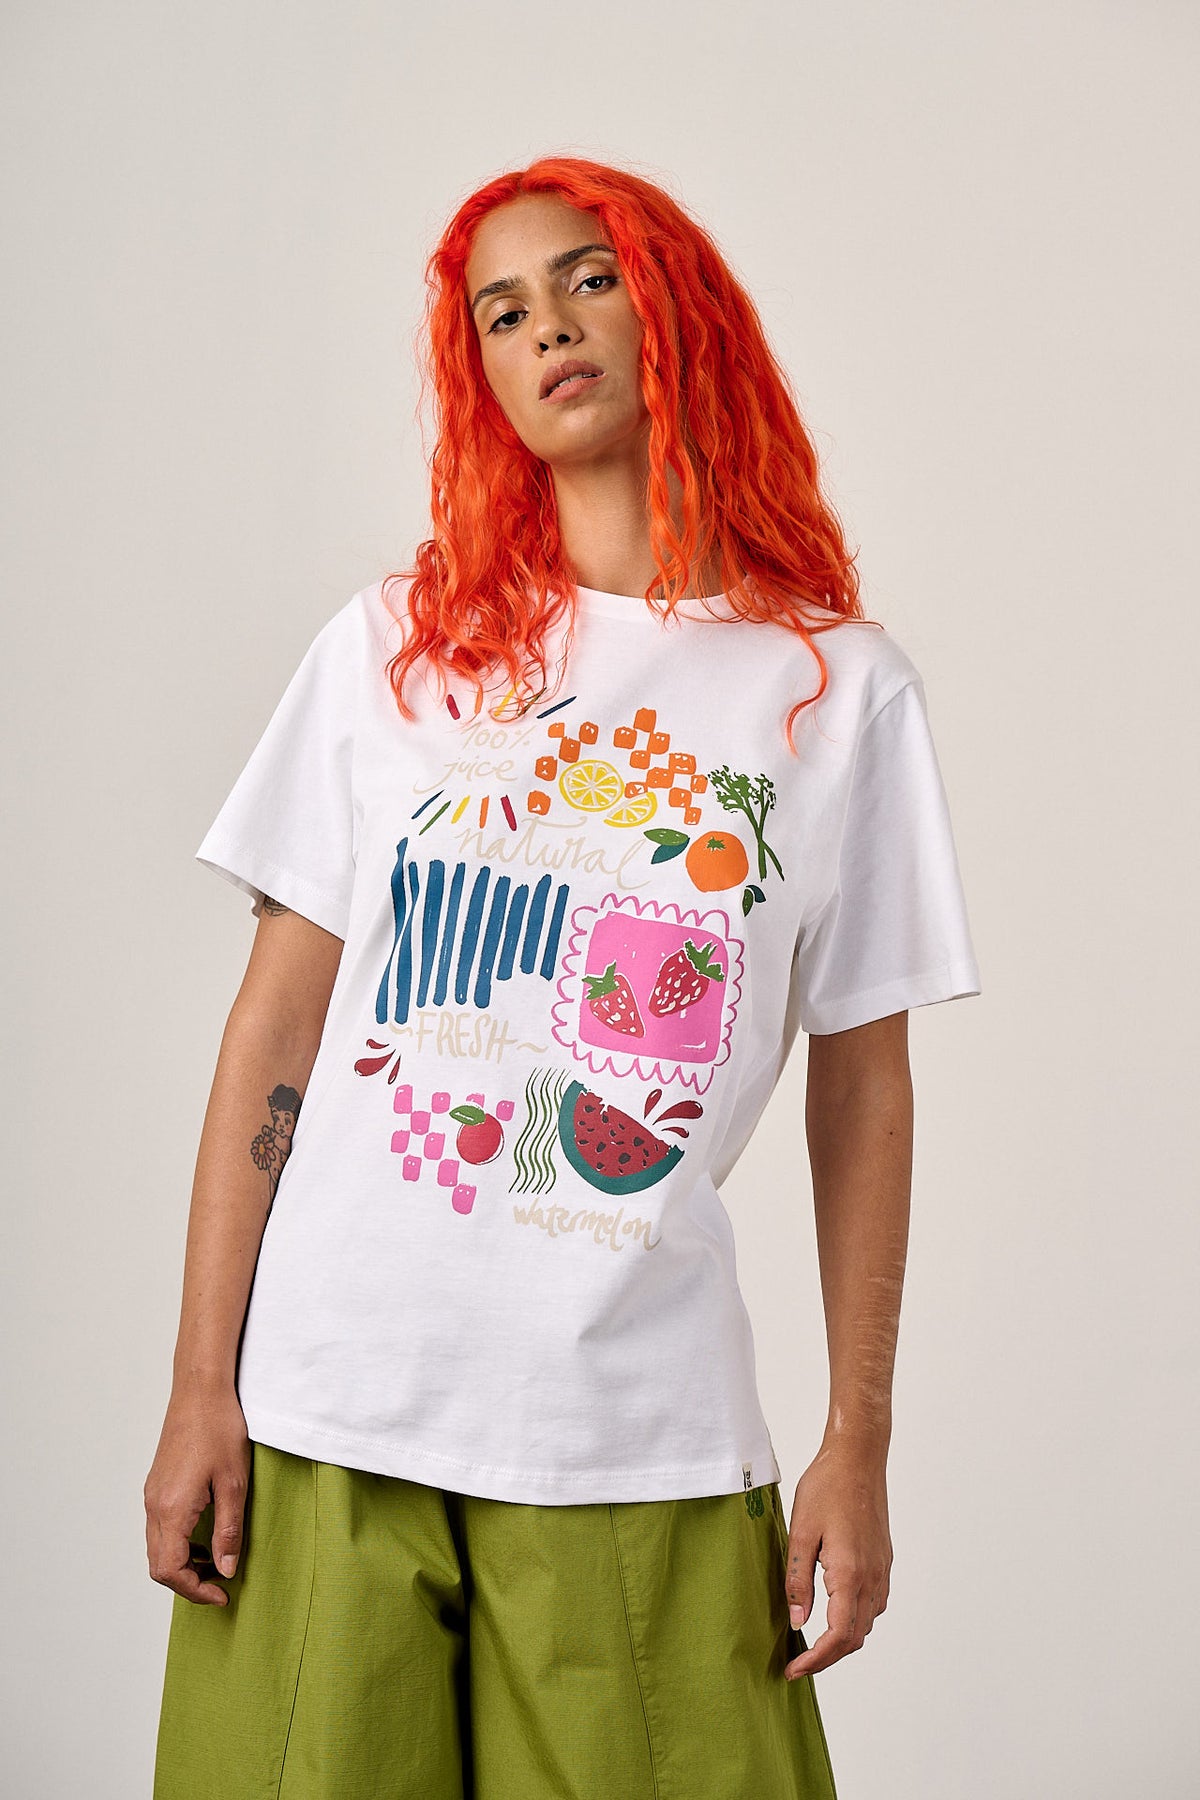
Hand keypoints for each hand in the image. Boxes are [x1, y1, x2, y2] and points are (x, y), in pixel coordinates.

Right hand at [144, 1383, 250, 1606]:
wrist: (201, 1390)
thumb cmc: (220, 1429)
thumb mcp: (234, 1483)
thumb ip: (229, 1530)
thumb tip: (225, 1570)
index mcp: (172, 1508)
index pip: (171, 1570)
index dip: (195, 1590)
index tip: (222, 1594)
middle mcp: (154, 1505)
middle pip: (158, 1565)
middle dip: (188, 1582)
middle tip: (220, 1583)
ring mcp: (152, 1494)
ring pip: (157, 1548)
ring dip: (182, 1563)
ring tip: (216, 1560)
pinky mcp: (156, 1484)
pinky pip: (160, 1528)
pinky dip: (179, 1543)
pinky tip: (206, 1534)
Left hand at [782, 1441, 892, 1678]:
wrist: (858, 1459)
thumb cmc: (827, 1488)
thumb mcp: (800, 1531)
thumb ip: (798, 1580)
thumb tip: (797, 1622)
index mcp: (850, 1574)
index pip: (838, 1636)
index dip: (816, 1660)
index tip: (794, 1670)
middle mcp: (872, 1578)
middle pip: (854, 1637)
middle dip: (826, 1657)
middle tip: (797, 1662)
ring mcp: (882, 1571)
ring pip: (866, 1623)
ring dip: (841, 1640)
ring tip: (811, 1642)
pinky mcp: (883, 1561)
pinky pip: (873, 1604)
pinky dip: (854, 1620)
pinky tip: (833, 1612)